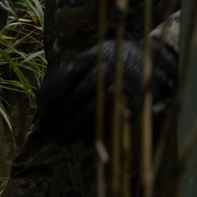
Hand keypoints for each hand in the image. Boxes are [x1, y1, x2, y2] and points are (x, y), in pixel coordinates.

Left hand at [35, 39, 178, 144]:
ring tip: (62, 138)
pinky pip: (112, 122)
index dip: (54, 87)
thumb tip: (43, 98)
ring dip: (76, 127)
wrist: (156, 61)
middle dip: (62, 113)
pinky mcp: (137, 105)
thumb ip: (71, 73)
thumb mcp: (94, 57)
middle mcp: (111, 70)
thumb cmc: (114, 61)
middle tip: (46, 128)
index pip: (71, 72)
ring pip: (95, 110)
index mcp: (97, 56)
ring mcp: (124, 87)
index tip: (41, 101)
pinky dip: (96, 133)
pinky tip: (83, 140)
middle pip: (81, 94)